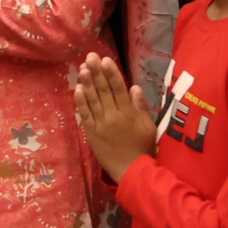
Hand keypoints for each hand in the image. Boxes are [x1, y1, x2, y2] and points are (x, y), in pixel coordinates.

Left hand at [72, 53, 156, 184]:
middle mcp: (112, 116)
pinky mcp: (91, 133)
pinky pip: (84, 115)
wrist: (130, 171)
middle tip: (90, 57)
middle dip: (96, 72)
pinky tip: (77, 89)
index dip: (111, 73)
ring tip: (82, 68)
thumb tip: (133, 87)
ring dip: (87, 83)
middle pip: (103, 90)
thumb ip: (141, 107)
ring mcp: (100, 125)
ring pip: (92, 100)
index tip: (105, 60)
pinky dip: (80, 102)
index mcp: (128, 114)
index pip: (118, 89)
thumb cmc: (143, 148)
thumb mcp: (149, 127)